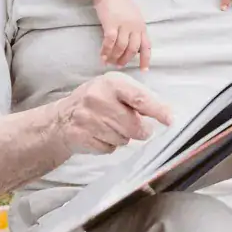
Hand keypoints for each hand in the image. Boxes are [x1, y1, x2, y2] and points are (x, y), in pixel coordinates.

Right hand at [53, 72, 172, 154]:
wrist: (62, 118)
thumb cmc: (97, 101)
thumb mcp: (115, 89)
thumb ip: (139, 98)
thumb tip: (166, 113)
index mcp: (111, 82)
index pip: (139, 98)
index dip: (157, 110)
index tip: (169, 120)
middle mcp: (98, 98)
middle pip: (134, 125)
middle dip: (141, 130)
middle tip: (139, 128)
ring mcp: (87, 118)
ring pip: (123, 139)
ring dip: (122, 136)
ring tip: (110, 126)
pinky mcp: (81, 136)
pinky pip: (109, 148)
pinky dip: (109, 145)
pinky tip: (100, 134)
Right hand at [94, 0, 151, 70]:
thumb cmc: (121, 4)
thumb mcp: (133, 17)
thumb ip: (134, 31)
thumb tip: (133, 48)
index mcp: (142, 26)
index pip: (146, 46)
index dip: (146, 59)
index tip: (144, 70)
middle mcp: (135, 27)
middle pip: (133, 49)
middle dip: (126, 60)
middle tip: (119, 65)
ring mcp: (124, 26)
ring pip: (121, 48)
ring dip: (114, 57)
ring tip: (109, 61)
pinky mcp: (111, 24)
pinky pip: (109, 42)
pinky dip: (106, 51)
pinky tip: (102, 56)